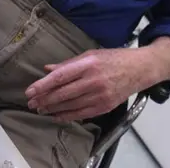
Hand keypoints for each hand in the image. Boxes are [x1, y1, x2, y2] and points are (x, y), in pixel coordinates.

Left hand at [25, 48, 146, 122]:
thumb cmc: (113, 58)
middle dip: (44, 99)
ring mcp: (100, 95)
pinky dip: (67, 116)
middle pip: (63, 93)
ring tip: (41, 109)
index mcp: (88, 64)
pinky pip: (82, 114)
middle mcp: (93, 80)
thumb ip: (69, 64)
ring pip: (70, 105)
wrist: (139, 69)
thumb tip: (48, 70)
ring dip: (53, 109)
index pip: (60, 76)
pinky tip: (57, 115)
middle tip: (31, 103)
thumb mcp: (91, 55)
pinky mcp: (105, 106)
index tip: (30, 91)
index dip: (43, 85)